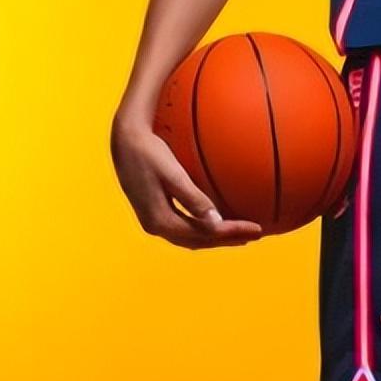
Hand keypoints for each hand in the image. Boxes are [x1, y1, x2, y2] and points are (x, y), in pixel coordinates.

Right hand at [110, 117, 263, 248]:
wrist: (124, 141)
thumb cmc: (149, 152)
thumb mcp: (173, 174)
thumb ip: (193, 199)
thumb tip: (216, 223)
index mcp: (160, 220)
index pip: (203, 233)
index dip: (231, 233)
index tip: (256, 230)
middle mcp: (156, 225)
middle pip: (198, 240)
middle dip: (227, 239)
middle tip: (254, 235)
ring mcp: (154, 219)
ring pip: (191, 236)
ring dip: (215, 236)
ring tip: (240, 233)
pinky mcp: (155, 210)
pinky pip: (185, 225)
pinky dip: (203, 227)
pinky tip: (216, 219)